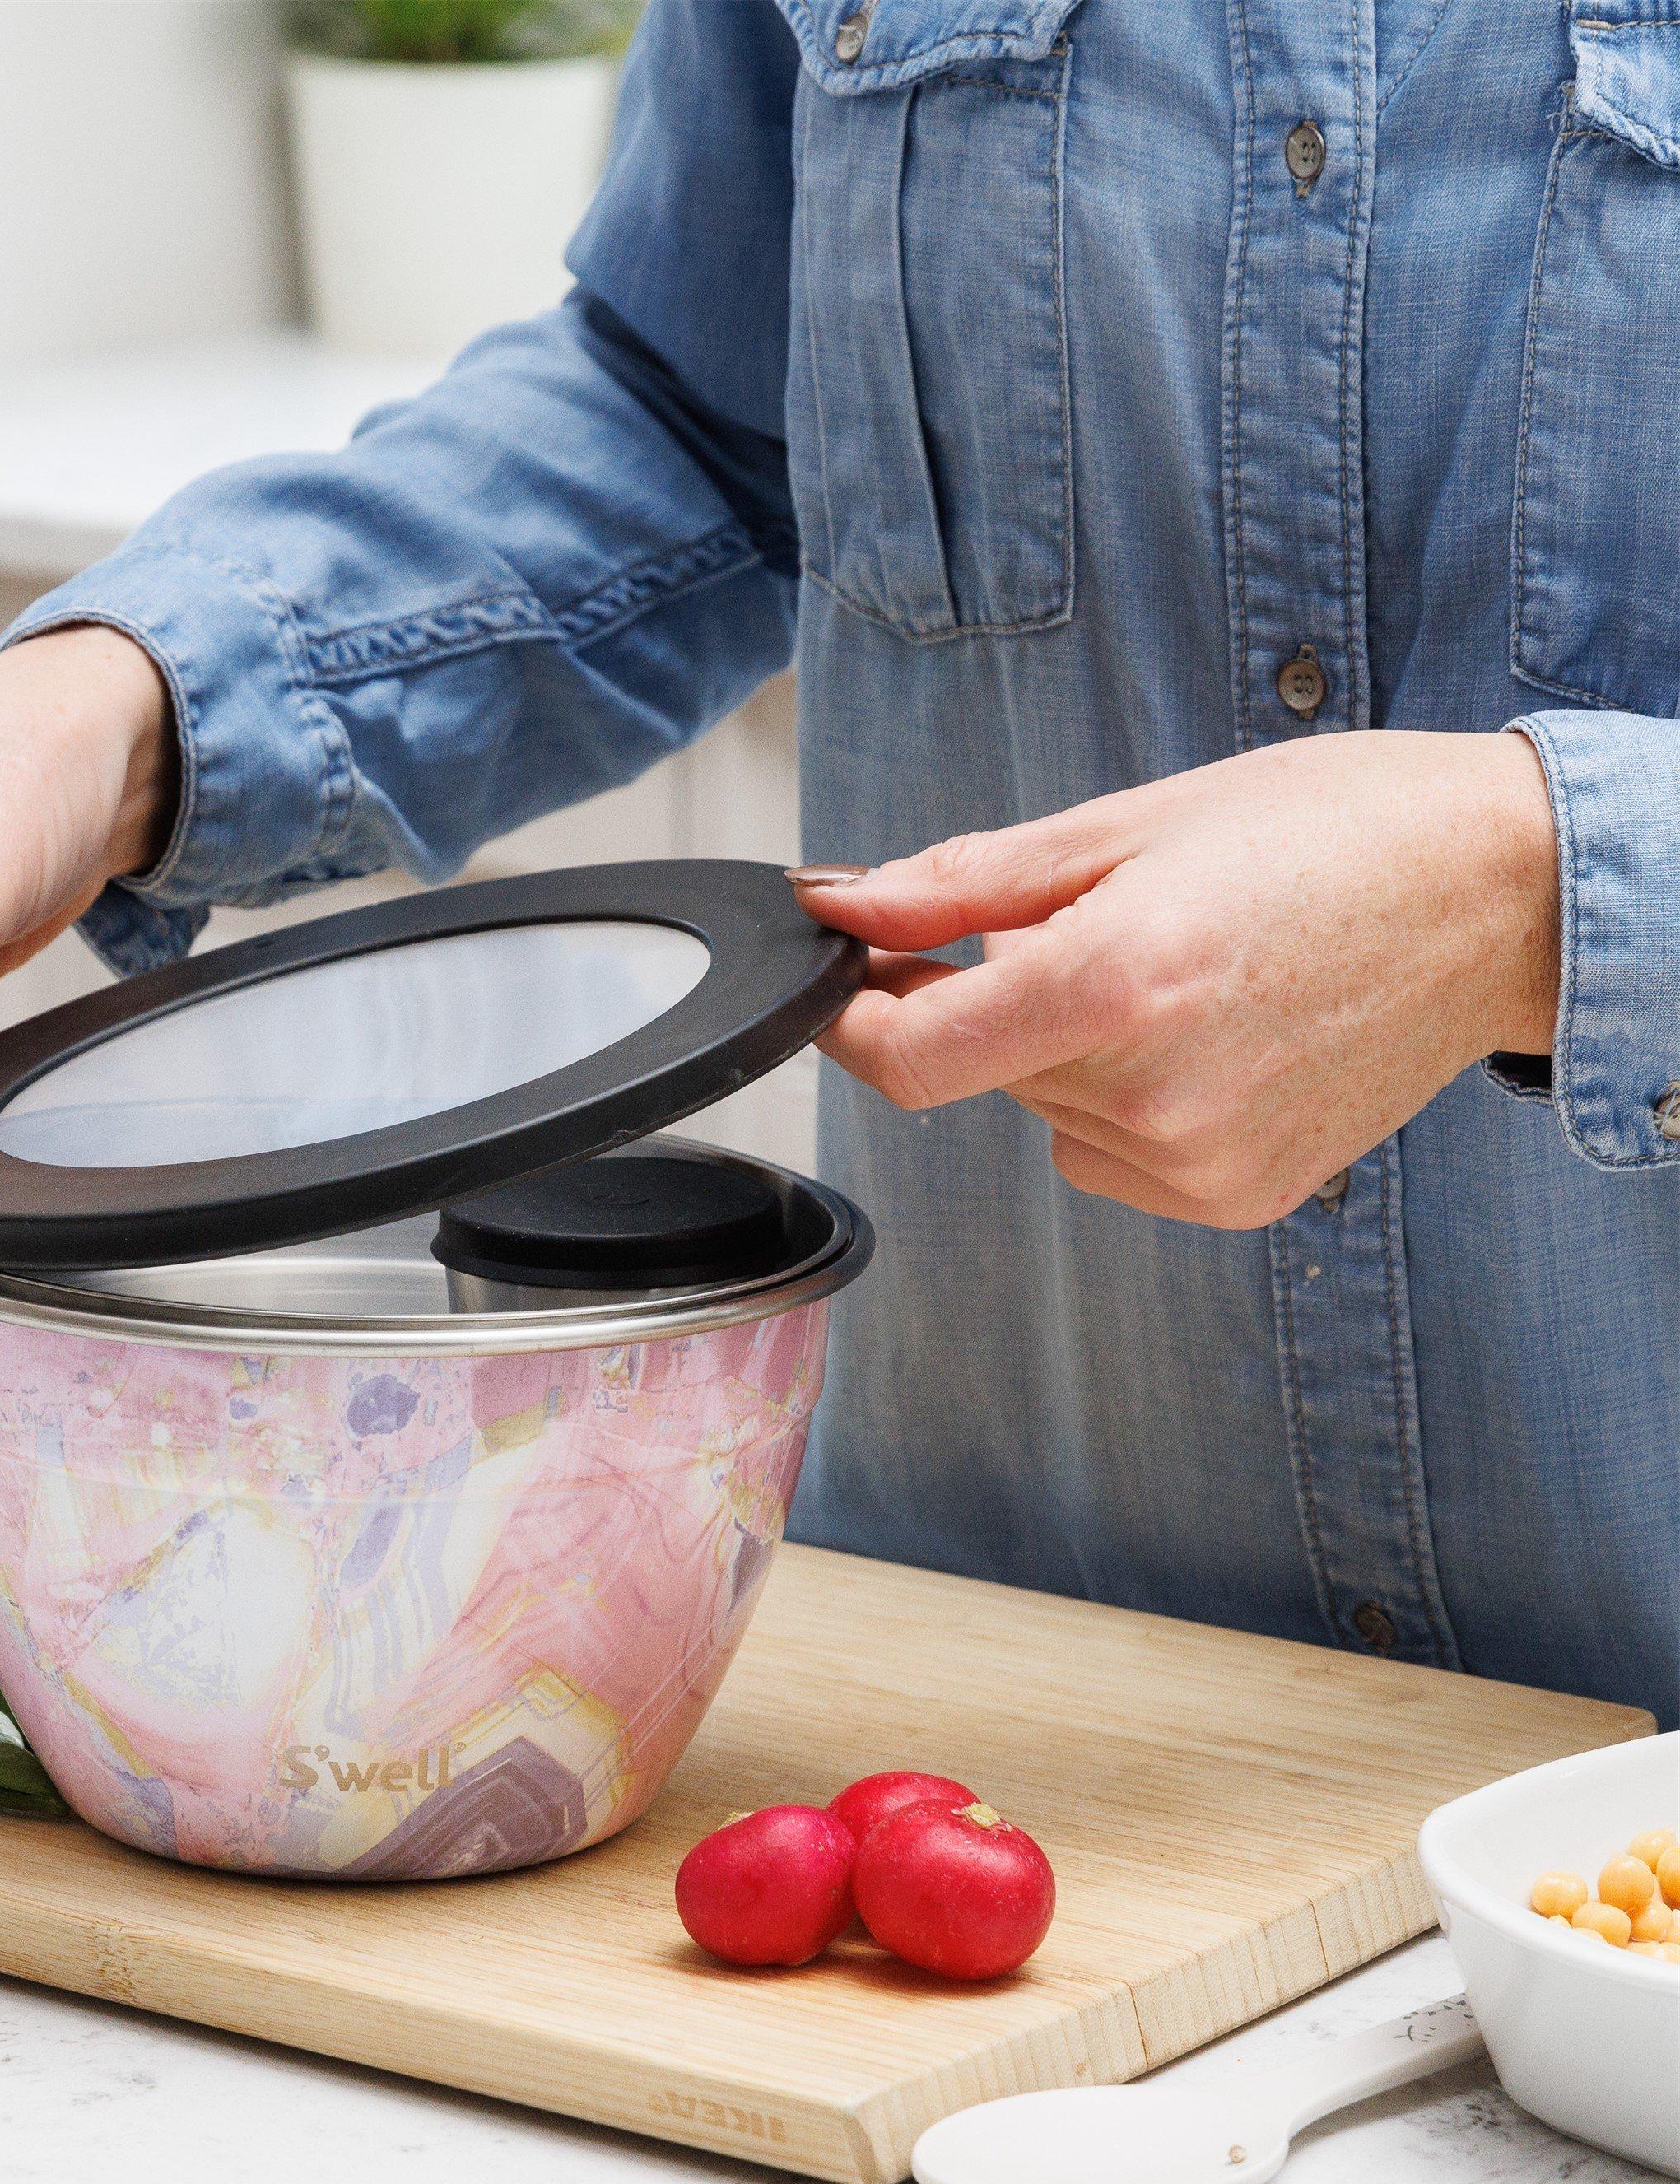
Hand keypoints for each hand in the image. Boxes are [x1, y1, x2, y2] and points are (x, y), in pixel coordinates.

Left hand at [790, 731, 1559, 1227]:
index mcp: (1116, 986)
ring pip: (1048, 1110)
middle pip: (984, 1070)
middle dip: (1000, 999)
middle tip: (1096, 923)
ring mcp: (1197, 1162)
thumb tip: (842, 905)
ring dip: (1069, 1049)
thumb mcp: (1126, 826)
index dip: (857, 1018)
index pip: (912, 1057)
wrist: (1500, 896)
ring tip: (1182, 972)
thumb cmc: (1332, 833)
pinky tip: (1210, 1037)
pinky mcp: (1234, 1199)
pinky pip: (1112, 1154)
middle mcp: (1153, 1095)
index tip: (852, 976)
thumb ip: (962, 885)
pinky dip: (1125, 1100)